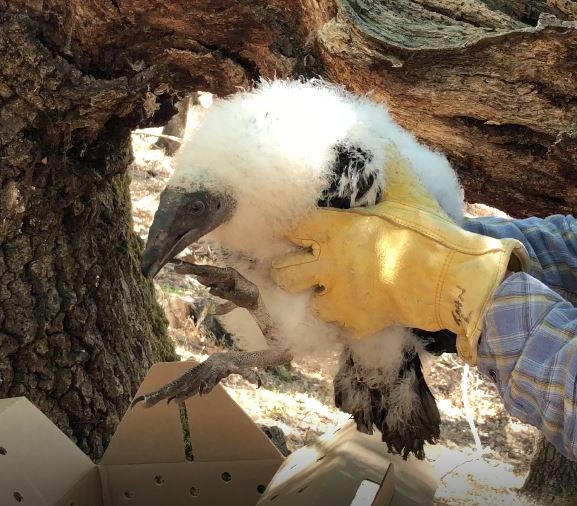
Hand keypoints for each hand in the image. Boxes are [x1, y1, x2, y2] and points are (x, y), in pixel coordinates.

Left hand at [271, 151, 527, 364]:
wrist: (449, 276)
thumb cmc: (426, 230)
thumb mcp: (408, 190)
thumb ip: (388, 169)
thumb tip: (382, 137)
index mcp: (334, 230)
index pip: (294, 229)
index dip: (292, 230)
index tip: (296, 232)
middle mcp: (328, 264)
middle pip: (284, 273)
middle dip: (287, 269)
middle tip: (299, 267)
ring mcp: (342, 296)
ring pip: (312, 303)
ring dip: (322, 298)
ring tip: (334, 292)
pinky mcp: (358, 321)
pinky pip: (343, 326)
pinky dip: (351, 320)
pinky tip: (361, 311)